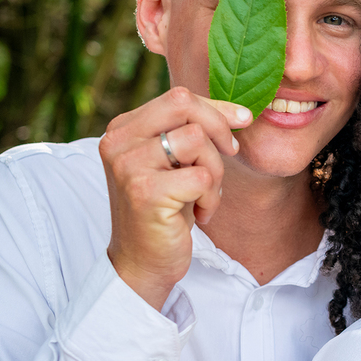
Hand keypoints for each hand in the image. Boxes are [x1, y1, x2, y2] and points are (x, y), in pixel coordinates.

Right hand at [100, 87, 252, 309]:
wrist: (144, 262)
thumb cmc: (167, 211)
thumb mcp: (175, 163)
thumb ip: (189, 132)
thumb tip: (239, 112)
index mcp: (123, 129)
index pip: (177, 97)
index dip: (216, 107)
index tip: (242, 121)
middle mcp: (118, 142)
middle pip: (184, 106)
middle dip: (218, 129)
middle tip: (229, 153)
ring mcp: (128, 166)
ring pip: (197, 141)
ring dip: (215, 171)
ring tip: (204, 195)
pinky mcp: (144, 192)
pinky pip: (202, 177)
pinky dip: (211, 197)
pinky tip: (200, 214)